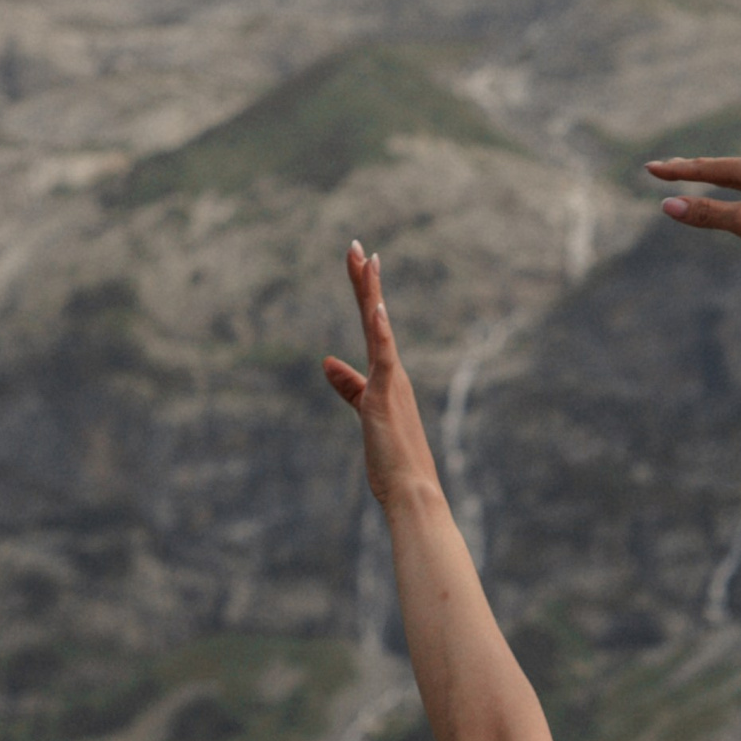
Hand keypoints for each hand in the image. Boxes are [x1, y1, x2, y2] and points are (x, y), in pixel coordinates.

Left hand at [321, 241, 441, 513]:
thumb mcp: (365, 414)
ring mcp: (391, 383)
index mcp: (387, 378)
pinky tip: (376, 308)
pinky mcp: (385, 397)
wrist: (413, 493)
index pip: (374, 327)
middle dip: (366, 282)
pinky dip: (381, 332)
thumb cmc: (392, 461)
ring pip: (377, 328)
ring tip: (364, 260)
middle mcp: (393, 374)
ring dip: (370, 292)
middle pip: (376, 318)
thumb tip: (327, 362)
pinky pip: (383, 358)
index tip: (362, 265)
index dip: (368, 294)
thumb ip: (348, 386)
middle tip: (356, 247)